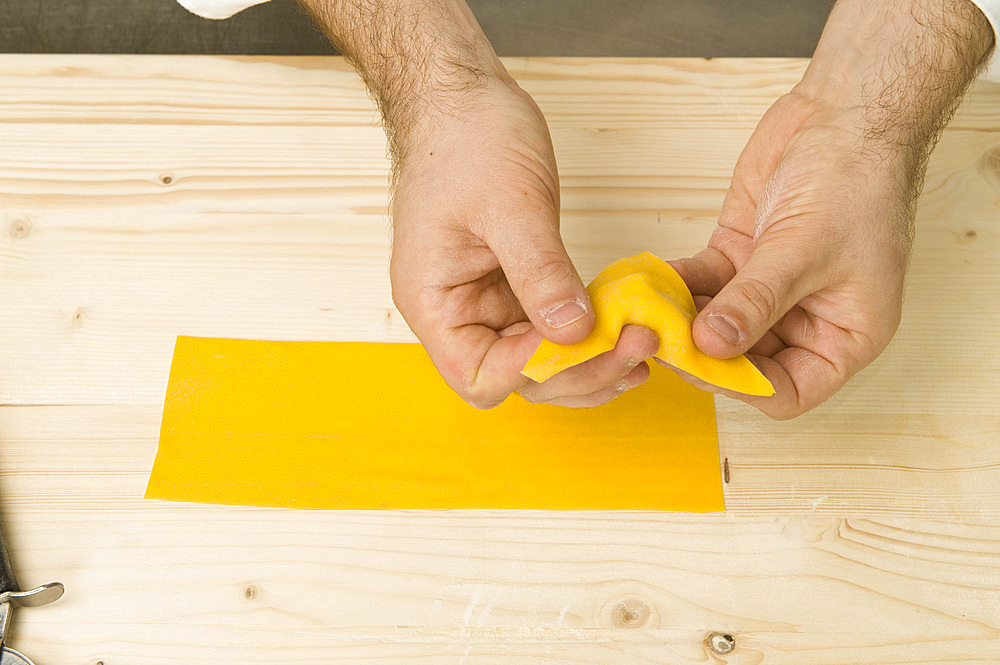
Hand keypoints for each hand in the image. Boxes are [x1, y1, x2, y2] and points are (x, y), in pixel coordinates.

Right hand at [390, 79, 659, 407]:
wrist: (462, 101)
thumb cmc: (466, 142)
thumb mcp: (510, 205)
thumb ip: (540, 273)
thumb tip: (574, 331)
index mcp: (434, 302)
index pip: (479, 374)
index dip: (533, 371)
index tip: (586, 341)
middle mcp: (456, 314)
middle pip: (515, 378)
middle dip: (578, 370)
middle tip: (637, 346)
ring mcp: (486, 304)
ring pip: (538, 362)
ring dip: (589, 363)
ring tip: (640, 350)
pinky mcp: (514, 289)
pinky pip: (550, 329)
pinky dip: (588, 337)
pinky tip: (624, 333)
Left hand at [670, 92, 910, 418]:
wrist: (846, 113)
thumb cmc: (855, 182)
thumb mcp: (805, 249)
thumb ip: (755, 301)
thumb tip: (711, 346)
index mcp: (845, 334)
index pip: (788, 392)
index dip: (742, 388)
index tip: (700, 366)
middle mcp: (806, 319)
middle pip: (743, 361)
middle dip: (700, 352)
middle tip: (658, 340)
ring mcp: (768, 290)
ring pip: (715, 324)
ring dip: (680, 319)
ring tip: (646, 312)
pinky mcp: (740, 258)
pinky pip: (701, 284)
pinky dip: (676, 284)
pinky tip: (649, 280)